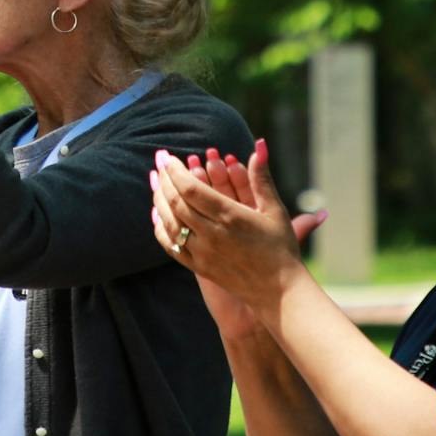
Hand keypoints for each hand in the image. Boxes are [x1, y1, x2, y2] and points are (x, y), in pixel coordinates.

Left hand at [150, 140, 325, 320]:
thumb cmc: (281, 247)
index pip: (190, 188)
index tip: (168, 157)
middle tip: (157, 161)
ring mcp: (202, 253)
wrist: (278, 291)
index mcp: (229, 216)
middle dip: (164, 179)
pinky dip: (160, 227)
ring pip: (170, 222)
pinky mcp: (199, 268)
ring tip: (154, 182)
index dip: (175, 171)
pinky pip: (171, 246)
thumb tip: (261, 144)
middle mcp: (211, 234)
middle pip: (176, 202)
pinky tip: (158, 214)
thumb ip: (261, 177)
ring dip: (159, 199)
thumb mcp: (274, 209)